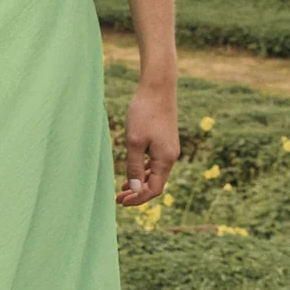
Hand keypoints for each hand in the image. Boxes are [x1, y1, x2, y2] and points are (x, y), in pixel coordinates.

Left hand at [117, 81, 179, 207]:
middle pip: (155, 184)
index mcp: (165, 159)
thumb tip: (136, 189)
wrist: (157, 88)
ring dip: (140, 182)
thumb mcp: (134, 142)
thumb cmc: (144, 113)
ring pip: (155, 174)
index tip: (121, 201)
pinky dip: (144, 171)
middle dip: (137, 193)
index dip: (138, 198)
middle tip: (118, 198)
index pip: (154, 189)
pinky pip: (155, 163)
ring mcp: (169, 149)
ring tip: (122, 188)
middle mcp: (171, 157)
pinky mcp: (165, 142)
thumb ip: (134, 167)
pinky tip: (132, 172)